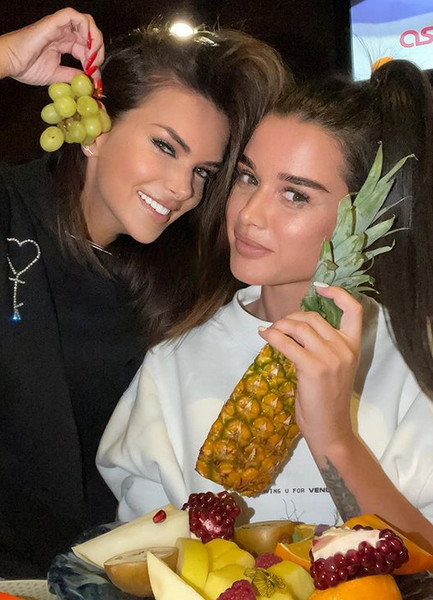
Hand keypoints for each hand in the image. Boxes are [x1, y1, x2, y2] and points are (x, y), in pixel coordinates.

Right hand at [0, 7, 103, 84]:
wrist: (11, 62)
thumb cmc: (26, 67)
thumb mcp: (56, 75)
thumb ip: (72, 75)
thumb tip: (88, 79)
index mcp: (63, 43)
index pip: (86, 47)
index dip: (94, 60)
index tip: (94, 75)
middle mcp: (63, 32)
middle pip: (90, 34)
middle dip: (98, 50)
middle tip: (96, 66)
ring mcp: (59, 26)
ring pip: (86, 23)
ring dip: (95, 39)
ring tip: (93, 56)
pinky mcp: (54, 21)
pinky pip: (75, 16)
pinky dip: (86, 29)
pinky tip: (87, 46)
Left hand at [258, 285, 361, 449]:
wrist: (330, 429)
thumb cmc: (328, 399)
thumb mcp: (334, 367)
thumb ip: (324, 345)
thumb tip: (295, 325)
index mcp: (354, 346)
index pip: (354, 310)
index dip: (337, 293)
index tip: (320, 288)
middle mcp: (344, 349)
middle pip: (313, 316)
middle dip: (291, 317)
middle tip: (279, 327)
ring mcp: (330, 358)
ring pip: (299, 326)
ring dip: (279, 325)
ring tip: (270, 332)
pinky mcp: (313, 368)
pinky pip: (287, 343)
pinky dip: (272, 335)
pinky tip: (264, 335)